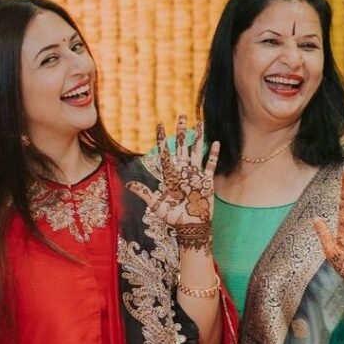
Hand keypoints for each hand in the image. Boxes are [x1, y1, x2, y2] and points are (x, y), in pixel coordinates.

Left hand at [127, 115, 216, 254]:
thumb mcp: (156, 205)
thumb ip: (144, 193)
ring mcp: (195, 175)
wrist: (190, 227)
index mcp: (170, 175)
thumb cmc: (173, 218)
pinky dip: (213, 154)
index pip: (166, 153)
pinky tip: (215, 142)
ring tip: (199, 123)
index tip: (159, 125)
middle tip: (181, 115)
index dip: (162, 139)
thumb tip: (127, 184)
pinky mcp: (207, 182)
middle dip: (181, 131)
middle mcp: (183, 172)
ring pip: (197, 151)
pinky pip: (210, 165)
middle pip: (182, 146)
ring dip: (198, 137)